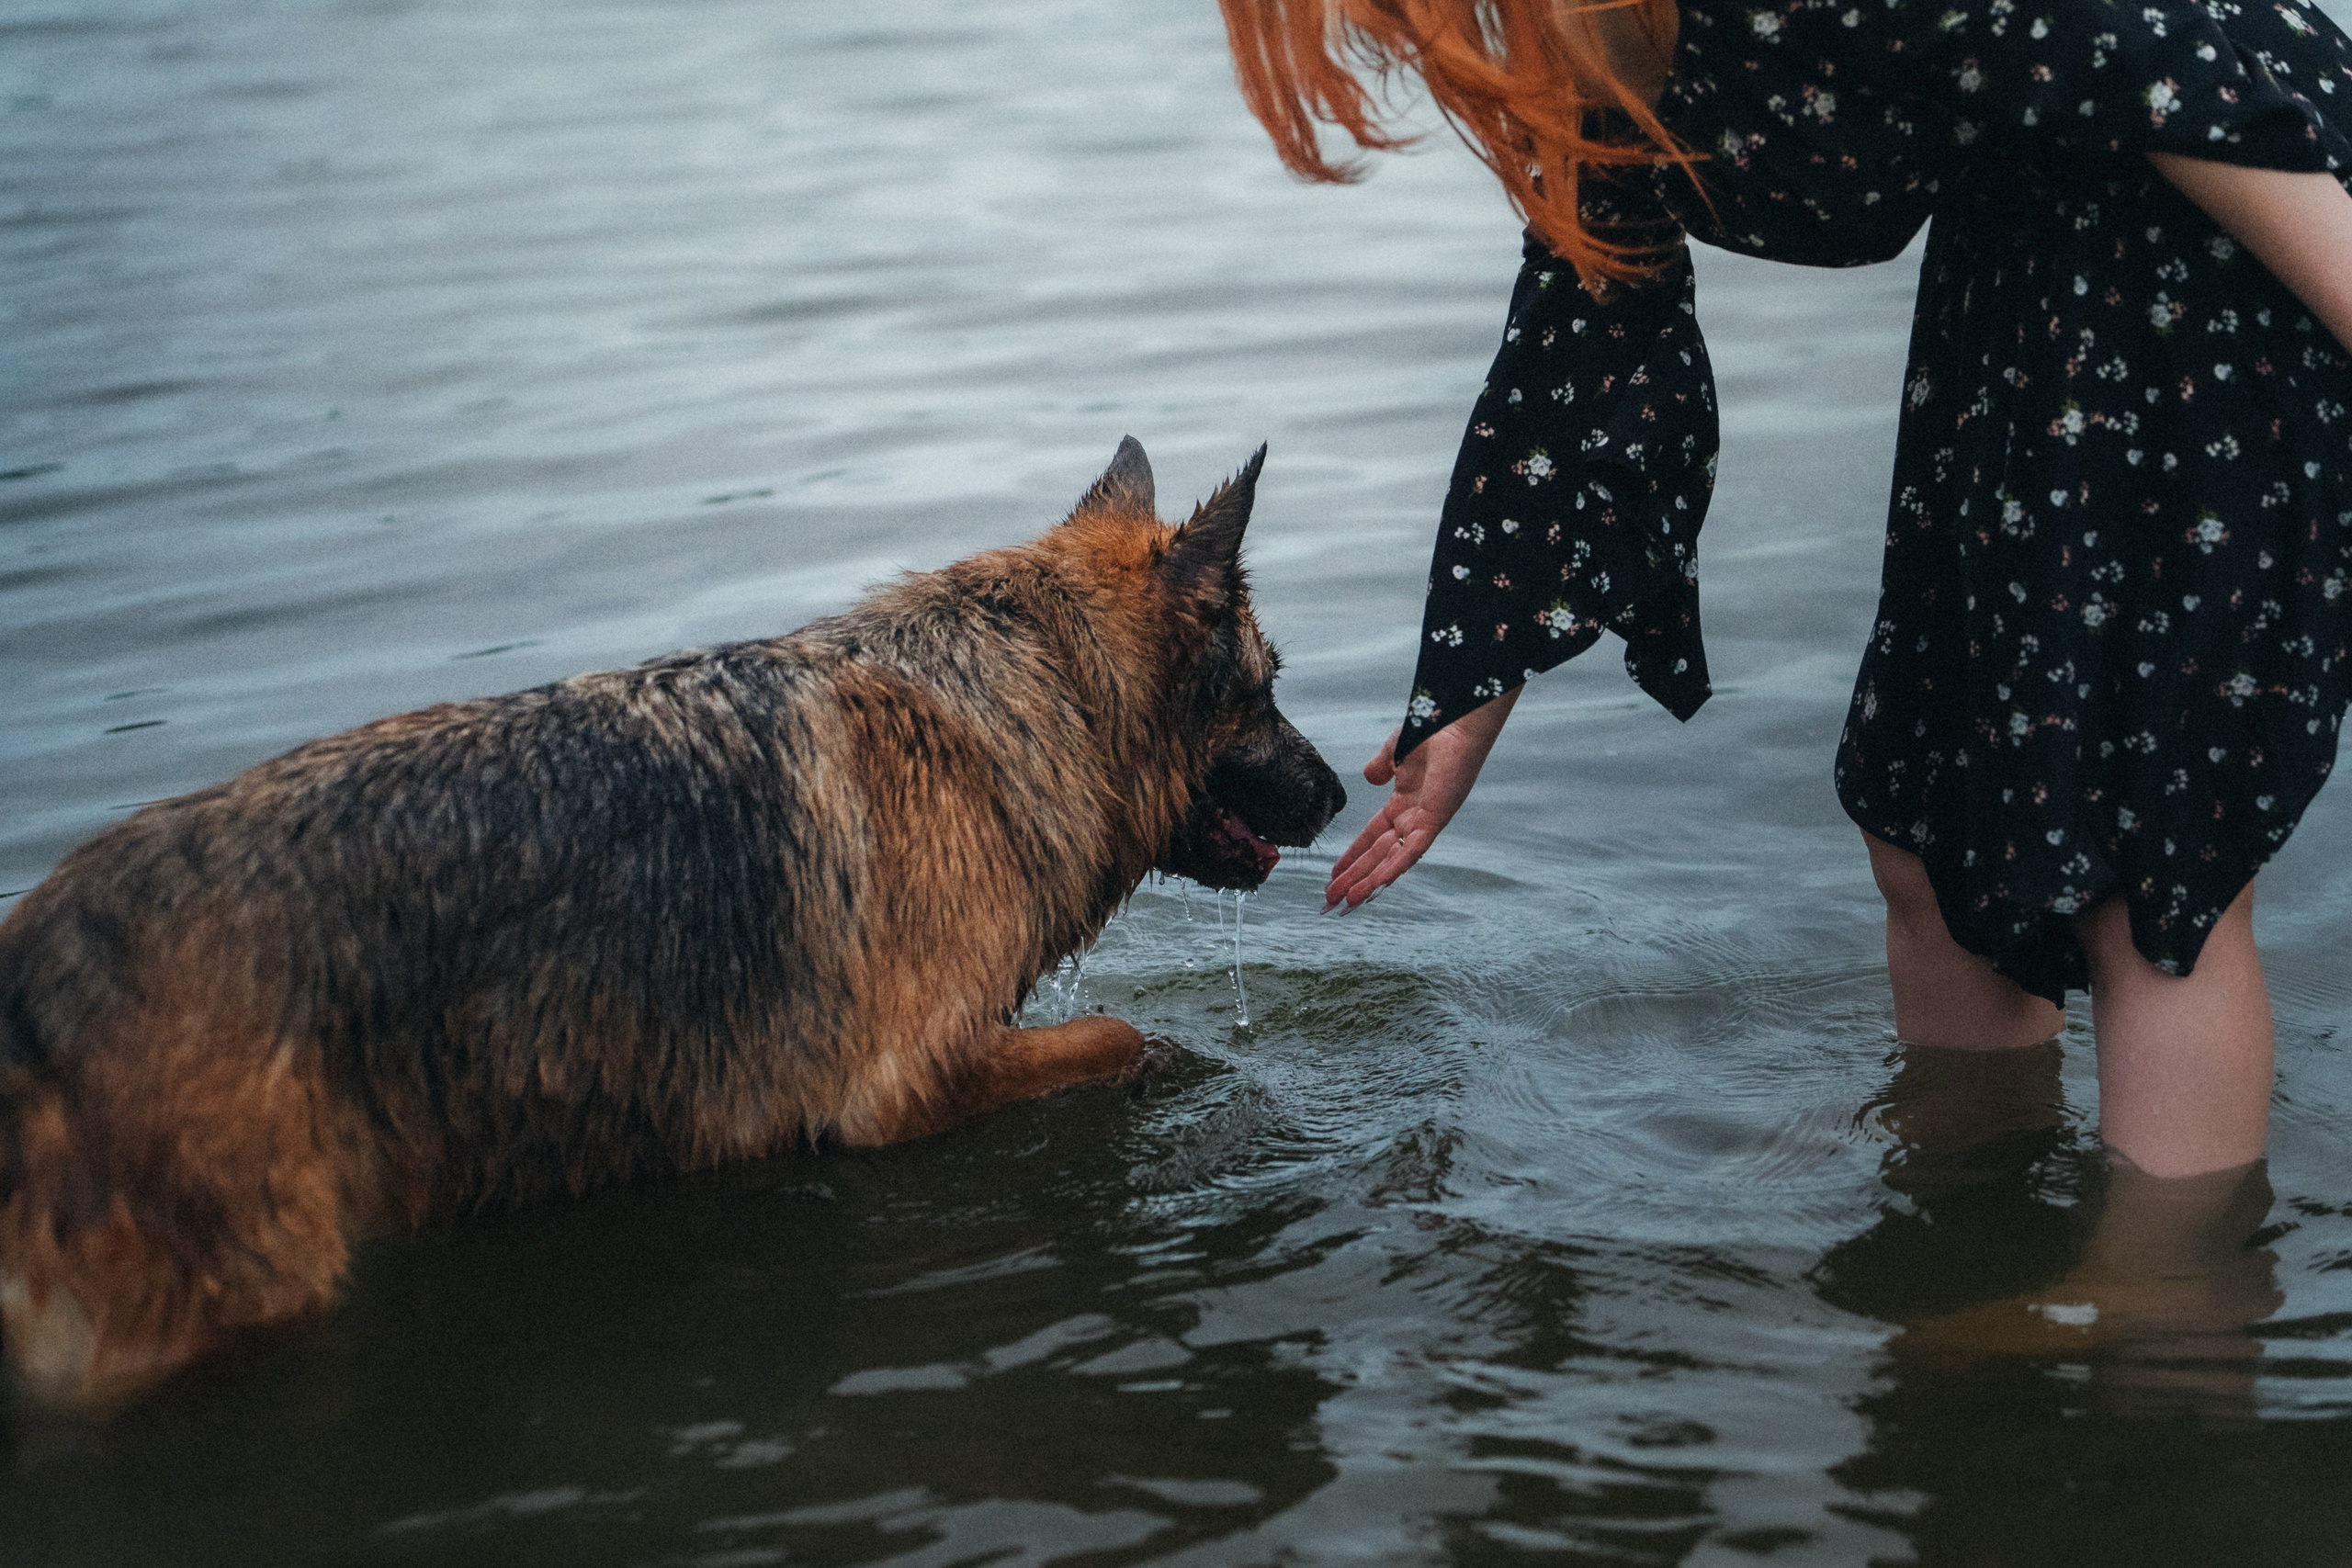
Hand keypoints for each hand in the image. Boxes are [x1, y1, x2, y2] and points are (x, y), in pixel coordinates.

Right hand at [1323, 688, 1519, 911]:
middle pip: (1377, 856)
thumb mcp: (1393, 753)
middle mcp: (1414, 818)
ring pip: (1391, 861)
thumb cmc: (1428, 731)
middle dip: (1354, 879)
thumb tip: (1369, 778)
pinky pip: (1410, 852)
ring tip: (1345, 903)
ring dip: (1368, 883)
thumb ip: (1379, 767)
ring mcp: (1425, 822)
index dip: (1352, 858)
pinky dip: (1392, 870)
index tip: (1333, 876)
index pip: (1372, 838)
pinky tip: (1374, 887)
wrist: (1453, 720)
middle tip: (1331, 901)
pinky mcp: (1435, 821)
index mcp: (1404, 803)